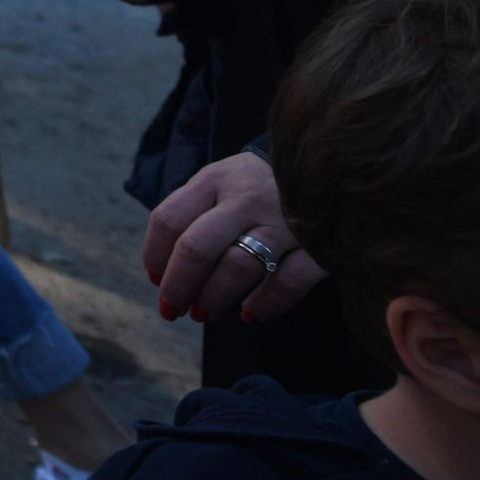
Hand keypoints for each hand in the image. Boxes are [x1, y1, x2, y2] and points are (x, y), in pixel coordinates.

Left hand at [144, 148, 326, 324]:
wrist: (325, 165)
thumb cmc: (256, 185)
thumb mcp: (220, 182)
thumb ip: (191, 216)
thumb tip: (162, 274)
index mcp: (215, 181)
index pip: (168, 220)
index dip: (155, 256)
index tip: (156, 280)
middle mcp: (245, 199)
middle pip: (197, 248)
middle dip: (178, 287)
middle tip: (172, 309)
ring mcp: (282, 222)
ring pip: (238, 267)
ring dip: (214, 298)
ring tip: (204, 313)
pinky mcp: (316, 245)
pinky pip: (288, 281)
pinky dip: (266, 303)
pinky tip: (251, 313)